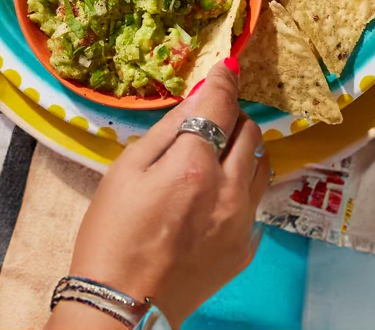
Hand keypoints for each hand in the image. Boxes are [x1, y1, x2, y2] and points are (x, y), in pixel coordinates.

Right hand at [49, 61, 271, 328]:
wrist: (122, 306)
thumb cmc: (112, 236)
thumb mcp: (126, 171)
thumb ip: (167, 129)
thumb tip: (198, 95)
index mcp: (194, 166)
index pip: (222, 106)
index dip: (225, 81)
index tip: (228, 68)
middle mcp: (229, 191)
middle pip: (251, 132)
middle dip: (234, 117)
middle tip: (212, 119)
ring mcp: (242, 222)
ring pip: (262, 165)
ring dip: (245, 150)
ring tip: (217, 156)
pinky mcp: (246, 247)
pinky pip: (255, 202)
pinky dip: (240, 188)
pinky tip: (212, 198)